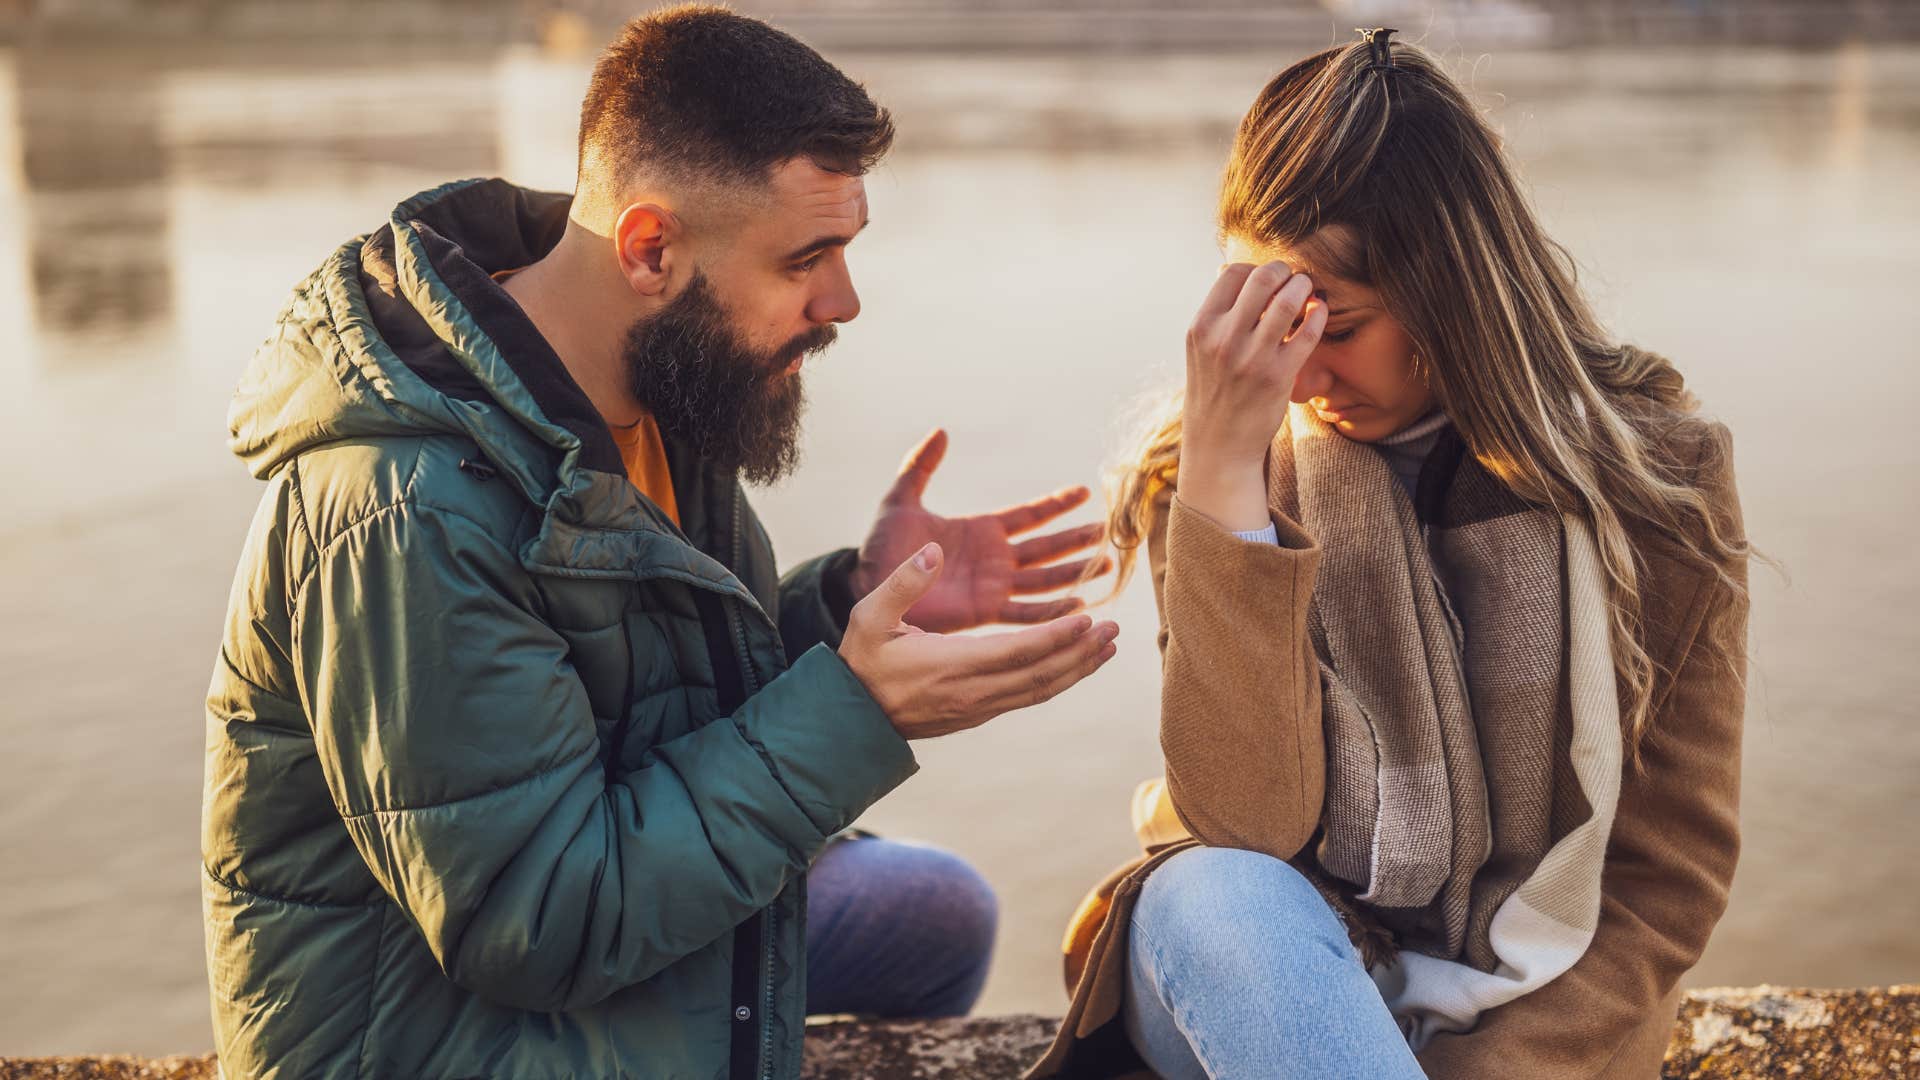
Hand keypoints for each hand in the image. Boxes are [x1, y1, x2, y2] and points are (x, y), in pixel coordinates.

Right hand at [838, 543, 1120, 738]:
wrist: (851, 718)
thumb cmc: (861, 662)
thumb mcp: (869, 616)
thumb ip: (903, 582)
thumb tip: (932, 550)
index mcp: (953, 664)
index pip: (1019, 652)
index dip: (1058, 637)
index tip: (1088, 619)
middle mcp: (974, 691)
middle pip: (1042, 674)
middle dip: (1082, 652)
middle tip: (1115, 631)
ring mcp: (979, 706)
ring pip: (1040, 688)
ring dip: (1077, 668)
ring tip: (1107, 648)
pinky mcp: (978, 712)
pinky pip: (1028, 695)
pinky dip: (1057, 679)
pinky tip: (1072, 665)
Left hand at [848, 429, 1112, 632]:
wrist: (868, 587)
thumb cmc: (882, 546)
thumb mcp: (901, 500)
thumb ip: (920, 466)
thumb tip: (940, 431)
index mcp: (981, 530)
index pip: (1028, 514)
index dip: (1056, 503)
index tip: (1084, 491)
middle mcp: (995, 559)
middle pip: (1047, 547)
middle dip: (1076, 539)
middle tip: (1108, 531)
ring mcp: (993, 586)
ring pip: (1045, 579)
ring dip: (1075, 573)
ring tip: (1106, 566)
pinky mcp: (985, 612)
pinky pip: (1026, 612)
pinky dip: (1052, 611)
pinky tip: (1078, 606)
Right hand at [1180, 261, 1325, 531]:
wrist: (1218, 447)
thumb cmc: (1214, 393)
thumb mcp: (1201, 351)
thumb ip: (1218, 315)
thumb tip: (1231, 271)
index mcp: (1201, 328)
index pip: (1232, 273)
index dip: (1256, 269)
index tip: (1269, 280)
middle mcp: (1223, 339)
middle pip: (1262, 278)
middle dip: (1284, 271)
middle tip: (1294, 278)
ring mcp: (1251, 358)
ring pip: (1287, 300)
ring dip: (1304, 288)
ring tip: (1308, 291)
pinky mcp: (1278, 377)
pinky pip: (1307, 332)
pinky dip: (1318, 314)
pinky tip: (1319, 312)